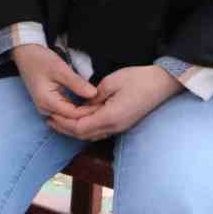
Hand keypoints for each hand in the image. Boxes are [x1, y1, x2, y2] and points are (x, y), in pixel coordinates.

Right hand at [12, 43, 97, 121]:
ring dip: (84, 116)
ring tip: (102, 110)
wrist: (25, 55)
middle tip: (107, 110)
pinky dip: (79, 112)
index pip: (74, 115)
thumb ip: (77, 83)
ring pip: (69, 119)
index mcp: (47, 102)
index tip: (105, 106)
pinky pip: (66, 114)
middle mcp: (45, 109)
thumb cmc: (40, 60)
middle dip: (89, 117)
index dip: (90, 112)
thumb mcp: (60, 69)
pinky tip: (91, 108)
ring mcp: (46, 108)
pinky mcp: (50, 105)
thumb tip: (94, 94)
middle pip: (71, 120)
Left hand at [46, 65, 180, 141]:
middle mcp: (115, 126)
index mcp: (111, 117)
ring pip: (92, 134)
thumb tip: (81, 105)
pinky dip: (86, 127)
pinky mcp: (123, 123)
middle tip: (49, 119)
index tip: (50, 114)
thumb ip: (92, 97)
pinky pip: (100, 130)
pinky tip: (78, 118)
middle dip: (65, 128)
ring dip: (74, 129)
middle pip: (84, 135)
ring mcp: (120, 127)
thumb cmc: (138, 79)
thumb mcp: (110, 83)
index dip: (64, 123)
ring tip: (59, 120)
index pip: (80, 127)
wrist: (163, 83)